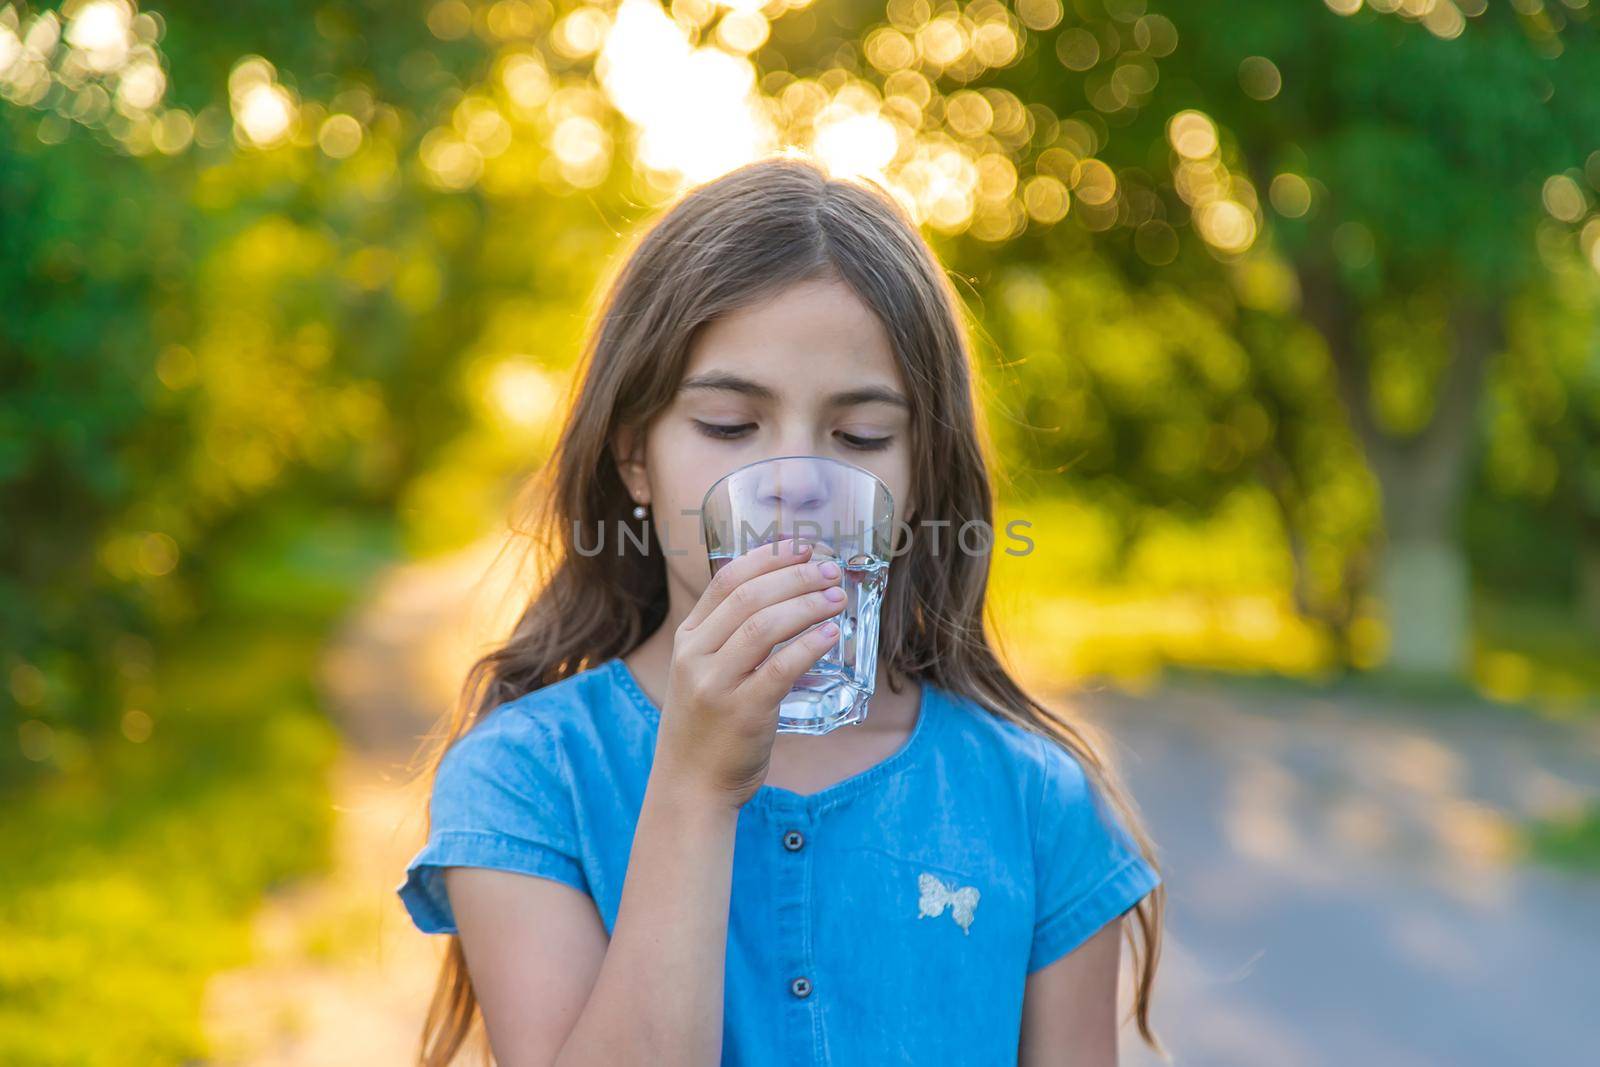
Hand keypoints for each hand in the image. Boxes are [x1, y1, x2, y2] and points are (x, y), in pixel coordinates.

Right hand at [652, 537, 846, 809]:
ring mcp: (716, 684)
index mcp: (688, 639)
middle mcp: (696, 656)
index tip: (800, 547)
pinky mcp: (742, 712)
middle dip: (795, 576)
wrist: (691, 786)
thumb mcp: (703, 673)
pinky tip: (830, 634)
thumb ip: (729, 639)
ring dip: (806, 604)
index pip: (727, 580)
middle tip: (830, 570)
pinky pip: (780, 668)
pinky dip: (807, 645)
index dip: (767, 557)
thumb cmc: (707, 728)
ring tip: (837, 597)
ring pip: (764, 626)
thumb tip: (784, 599)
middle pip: (750, 597)